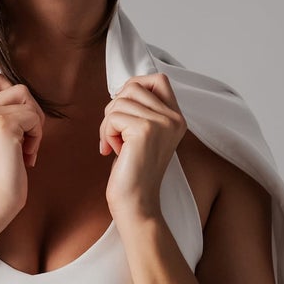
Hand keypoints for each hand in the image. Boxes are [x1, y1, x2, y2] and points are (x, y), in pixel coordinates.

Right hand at [0, 69, 45, 228]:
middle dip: (30, 110)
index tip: (16, 117)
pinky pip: (33, 116)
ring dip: (35, 123)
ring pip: (27, 98)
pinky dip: (37, 136)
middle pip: (16, 86)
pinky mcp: (3, 125)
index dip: (9, 89)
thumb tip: (24, 95)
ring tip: (26, 147)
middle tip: (27, 137)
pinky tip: (26, 156)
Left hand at [99, 73, 184, 221]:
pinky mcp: (145, 130)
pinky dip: (106, 133)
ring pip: (120, 100)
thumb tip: (125, 87)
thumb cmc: (133, 171)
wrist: (136, 203)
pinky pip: (113, 116)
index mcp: (176, 118)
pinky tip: (113, 151)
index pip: (158, 80)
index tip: (124, 112)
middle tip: (115, 133)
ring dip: (109, 123)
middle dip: (115, 107)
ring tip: (115, 145)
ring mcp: (161, 122)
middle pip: (134, 86)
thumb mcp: (142, 135)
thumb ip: (141, 110)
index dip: (135, 87)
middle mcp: (174, 118)